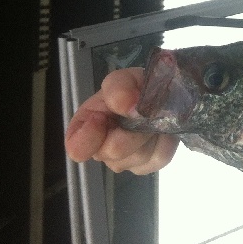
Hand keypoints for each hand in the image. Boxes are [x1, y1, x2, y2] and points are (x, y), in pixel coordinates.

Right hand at [64, 67, 178, 174]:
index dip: (89, 135)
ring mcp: (127, 161)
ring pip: (139, 155)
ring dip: (150, 131)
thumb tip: (126, 105)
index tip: (101, 117)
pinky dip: (165, 139)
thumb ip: (117, 88)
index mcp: (86, 127)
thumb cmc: (134, 88)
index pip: (77, 147)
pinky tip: (161, 128)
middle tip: (139, 109)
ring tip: (152, 116)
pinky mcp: (150, 164)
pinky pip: (159, 157)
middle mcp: (102, 150)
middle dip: (131, 127)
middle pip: (114, 150)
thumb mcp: (123, 79)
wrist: (162, 93)